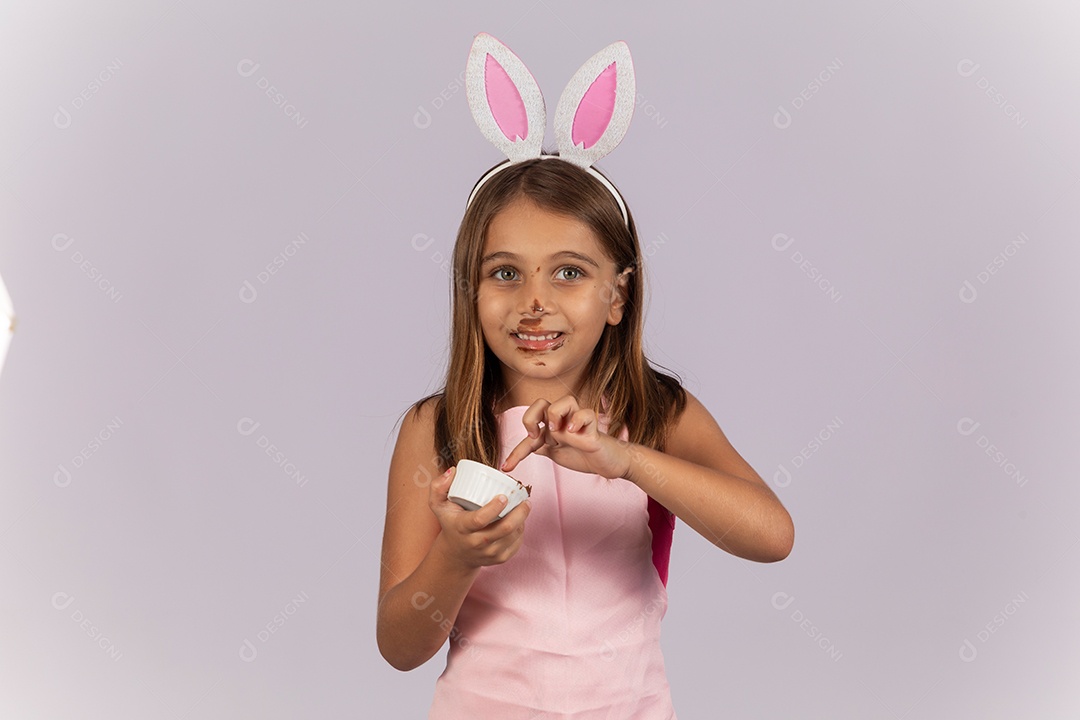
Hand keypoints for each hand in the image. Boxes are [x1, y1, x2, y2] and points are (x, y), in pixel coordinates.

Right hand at [428, 465, 530, 569]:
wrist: (456, 554)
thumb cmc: (451, 523)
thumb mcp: (438, 506)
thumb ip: (439, 487)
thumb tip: (453, 471)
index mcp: (462, 528)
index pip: (480, 519)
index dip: (494, 508)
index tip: (504, 496)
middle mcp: (476, 543)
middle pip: (504, 528)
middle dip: (519, 513)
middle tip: (525, 500)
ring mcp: (489, 553)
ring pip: (513, 536)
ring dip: (522, 520)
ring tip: (524, 506)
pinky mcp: (499, 559)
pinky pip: (516, 544)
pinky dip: (521, 530)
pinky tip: (520, 521)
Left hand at [500, 395, 630, 479]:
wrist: (608, 462)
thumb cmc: (584, 454)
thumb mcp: (556, 454)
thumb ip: (542, 447)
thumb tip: (527, 447)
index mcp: (553, 426)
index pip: (530, 430)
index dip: (516, 451)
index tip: (507, 468)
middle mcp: (564, 421)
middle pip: (542, 402)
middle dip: (531, 416)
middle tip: (535, 435)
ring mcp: (579, 423)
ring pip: (566, 400)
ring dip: (556, 414)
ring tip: (558, 431)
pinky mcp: (593, 429)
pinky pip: (586, 414)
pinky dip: (578, 420)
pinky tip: (574, 432)